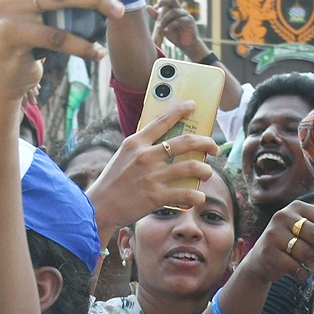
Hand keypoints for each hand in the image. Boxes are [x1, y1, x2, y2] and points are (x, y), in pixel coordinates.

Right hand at [87, 103, 220, 232]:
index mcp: (135, 143)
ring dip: (206, 170)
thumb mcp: (123, 157)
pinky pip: (186, 194)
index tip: (193, 105)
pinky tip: (199, 197)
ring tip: (208, 172)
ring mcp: (152, 176)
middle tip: (214, 147)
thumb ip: (142, 148)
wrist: (99, 207)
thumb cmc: (112, 182)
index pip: (162, 121)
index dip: (180, 110)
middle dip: (206, 142)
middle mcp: (145, 156)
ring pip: (191, 167)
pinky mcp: (156, 196)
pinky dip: (197, 196)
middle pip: (185, 142)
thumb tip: (166, 145)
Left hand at [147, 0, 202, 54]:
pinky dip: (171, 26)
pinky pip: (178, 21)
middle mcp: (181, 10)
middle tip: (156, 7)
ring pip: (173, 12)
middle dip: (163, 1)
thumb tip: (147, 6)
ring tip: (160, 27)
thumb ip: (157, 16)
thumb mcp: (164, 25)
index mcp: (175, 9)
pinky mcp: (189, 22)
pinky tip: (166, 31)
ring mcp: (186, 15)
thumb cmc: (175, 34)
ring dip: (165, 20)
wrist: (185, 45)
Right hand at [243, 201, 313, 284]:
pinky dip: (302, 273)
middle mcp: (284, 215)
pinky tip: (302, 274)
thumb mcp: (306, 234)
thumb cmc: (291, 246)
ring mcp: (273, 232)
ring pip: (306, 252)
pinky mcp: (268, 251)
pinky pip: (294, 265)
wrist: (260, 261)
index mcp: (299, 207)